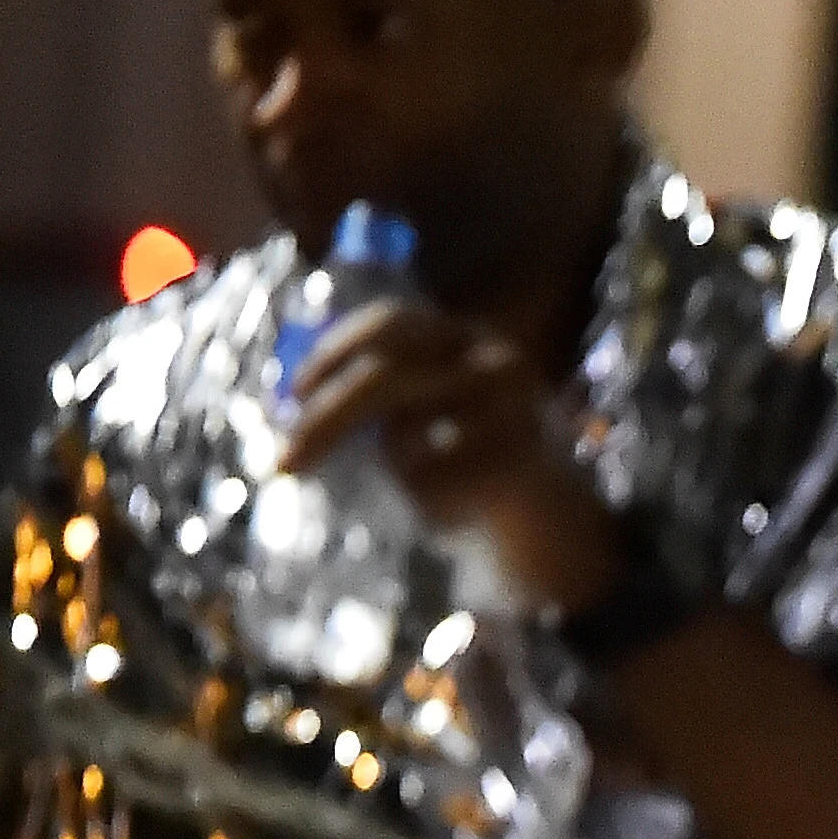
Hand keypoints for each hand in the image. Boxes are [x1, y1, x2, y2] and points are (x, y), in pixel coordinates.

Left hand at [280, 299, 623, 610]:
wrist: (552, 514)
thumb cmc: (474, 455)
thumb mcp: (424, 404)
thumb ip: (381, 386)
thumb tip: (296, 390)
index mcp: (469, 337)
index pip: (391, 324)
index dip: (333, 351)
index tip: (293, 391)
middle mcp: (495, 361)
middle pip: (387, 376)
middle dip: (327, 419)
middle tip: (285, 463)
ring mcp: (511, 409)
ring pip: (406, 435)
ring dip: (392, 462)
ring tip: (406, 479)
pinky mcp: (517, 460)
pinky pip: (433, 481)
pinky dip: (427, 496)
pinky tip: (456, 502)